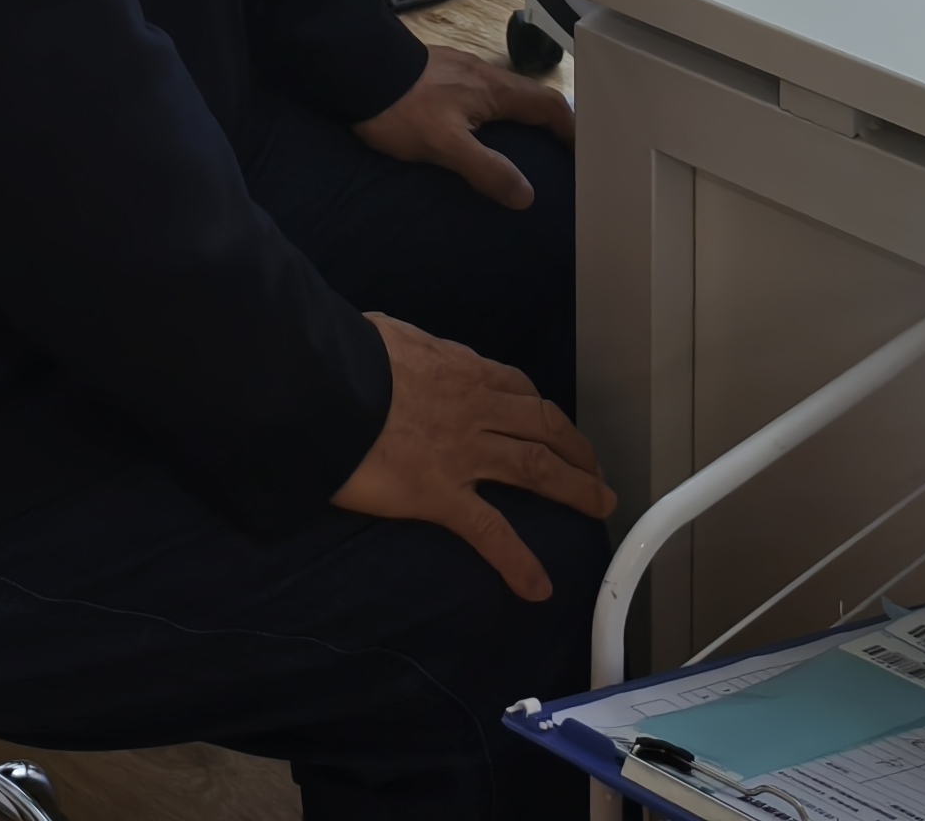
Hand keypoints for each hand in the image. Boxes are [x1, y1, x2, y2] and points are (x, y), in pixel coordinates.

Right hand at [332, 313, 615, 597]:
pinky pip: (489, 530)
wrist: (325, 382)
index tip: (553, 426)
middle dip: (576, 449)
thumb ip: (406, 350)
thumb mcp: (387, 337)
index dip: (542, 411)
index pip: (517, 388)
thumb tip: (398, 349)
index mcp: (461, 370)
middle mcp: (475, 408)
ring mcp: (463, 452)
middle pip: (543, 426)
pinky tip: (538, 586)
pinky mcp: (440, 493)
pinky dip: (518, 560)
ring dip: (575, 488)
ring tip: (600, 506)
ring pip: (536, 467)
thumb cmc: (348, 355)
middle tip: (596, 471)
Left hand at [352, 44, 575, 208]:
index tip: (582, 152)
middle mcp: (485, 76)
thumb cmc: (402, 108)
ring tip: (522, 149)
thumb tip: (526, 196)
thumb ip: (487, 170)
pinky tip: (479, 132)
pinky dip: (494, 115)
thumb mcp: (446, 146)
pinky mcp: (441, 73)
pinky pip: (482, 95)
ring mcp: (462, 72)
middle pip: (531, 99)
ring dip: (521, 119)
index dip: (571, 129)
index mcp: (495, 91)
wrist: (357, 69)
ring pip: (506, 96)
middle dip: (550, 124)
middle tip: (558, 154)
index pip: (549, 106)